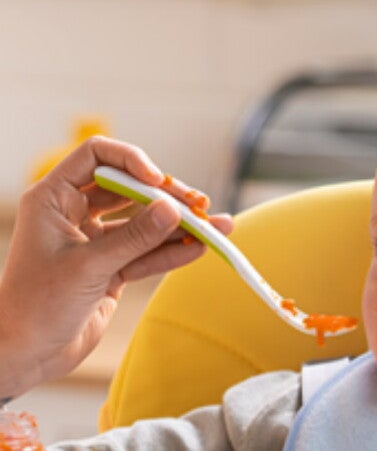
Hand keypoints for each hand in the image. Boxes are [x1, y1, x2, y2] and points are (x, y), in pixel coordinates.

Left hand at [0, 136, 232, 397]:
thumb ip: (135, 237)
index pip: (97, 157)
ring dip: (178, 226)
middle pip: (130, 189)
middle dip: (166, 197)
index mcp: (54, 199)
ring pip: (144, 223)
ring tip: (215, 227)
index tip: (158, 181)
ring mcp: (96, 241)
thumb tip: (174, 210)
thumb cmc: (34, 308)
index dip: (131, 161)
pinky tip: (199, 248)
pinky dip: (171, 251)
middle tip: (198, 205)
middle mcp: (75, 213)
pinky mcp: (111, 267)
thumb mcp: (88, 267)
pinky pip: (146, 252)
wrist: (24, 357)